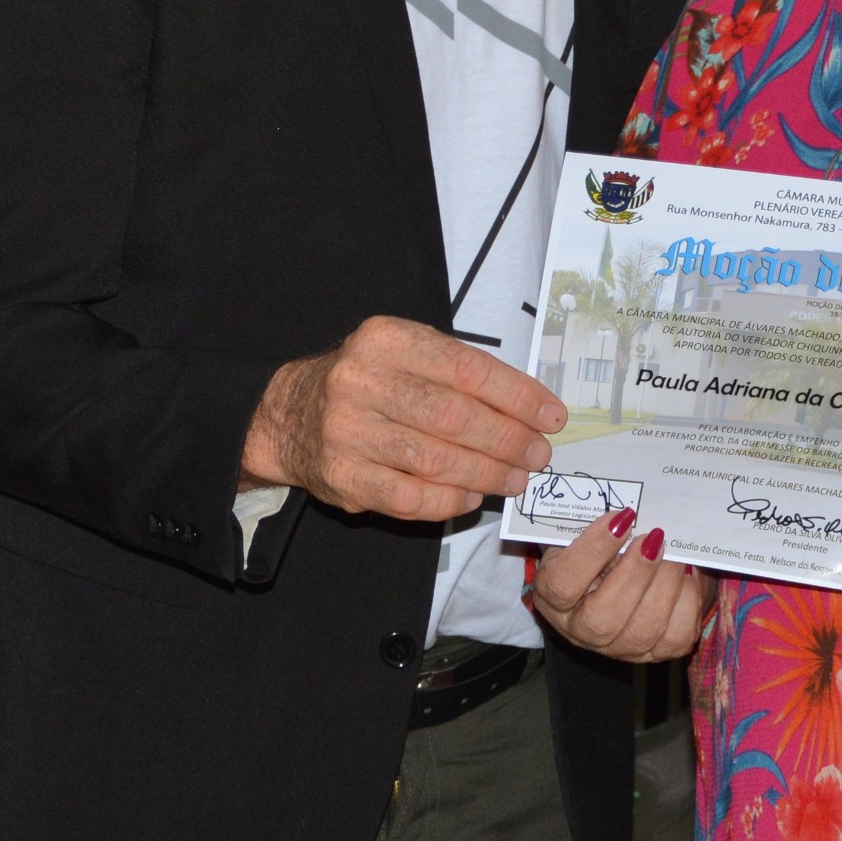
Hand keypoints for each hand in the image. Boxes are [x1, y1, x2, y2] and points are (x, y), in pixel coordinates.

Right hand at [240, 316, 565, 522]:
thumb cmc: (367, 383)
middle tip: (539, 453)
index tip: (551, 416)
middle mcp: (361, 381)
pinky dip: (450, 500)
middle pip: (454, 417)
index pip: (467, 369)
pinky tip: (471, 496)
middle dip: (509, 439)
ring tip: (516, 478)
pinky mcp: (342, 477)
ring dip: (487, 473)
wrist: (290, 415)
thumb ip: (458, 372)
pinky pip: (410, 498)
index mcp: (385, 339)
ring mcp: (347, 432)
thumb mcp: (404, 353)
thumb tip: (530, 407)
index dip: (518, 396)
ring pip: (436, 460)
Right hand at [526, 510, 707, 662]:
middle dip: (635, 574)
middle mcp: (581, 631)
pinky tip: (686, 575)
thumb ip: (598, 528)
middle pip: (604, 618)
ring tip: (675, 554)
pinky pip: (676, 636)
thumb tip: (628, 516)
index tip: (622, 518)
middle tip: (654, 538)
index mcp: (553, 598)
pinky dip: (686, 601)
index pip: (564, 584)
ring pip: (644, 630)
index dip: (593, 551)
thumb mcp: (584, 534)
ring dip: (665, 586)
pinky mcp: (655, 653)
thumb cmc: (600, 550)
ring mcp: (619, 648)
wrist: (624, 576)